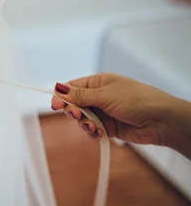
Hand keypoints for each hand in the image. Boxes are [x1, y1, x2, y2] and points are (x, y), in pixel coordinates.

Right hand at [51, 73, 174, 145]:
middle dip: (72, 111)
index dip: (61, 96)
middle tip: (76, 115)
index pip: (72, 87)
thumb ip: (80, 95)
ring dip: (84, 124)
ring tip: (93, 127)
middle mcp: (98, 96)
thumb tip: (58, 87)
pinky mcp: (109, 127)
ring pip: (82, 119)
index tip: (54, 105)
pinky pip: (92, 130)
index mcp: (98, 83)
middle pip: (74, 104)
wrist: (161, 121)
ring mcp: (103, 112)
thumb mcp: (105, 95)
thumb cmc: (136, 100)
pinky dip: (92, 133)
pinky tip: (98, 133)